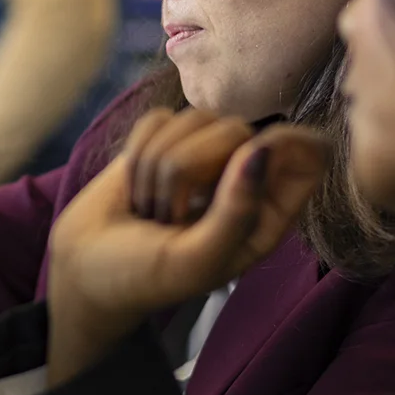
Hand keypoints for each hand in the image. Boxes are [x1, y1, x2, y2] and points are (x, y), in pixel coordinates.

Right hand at [46, 109, 326, 384]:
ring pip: (194, 118)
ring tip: (150, 208)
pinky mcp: (164, 139)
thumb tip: (262, 147)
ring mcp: (203, 154)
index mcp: (268, 212)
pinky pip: (159, 119)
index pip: (309, 155)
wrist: (85, 270)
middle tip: (168, 215)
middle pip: (238, 129)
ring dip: (157, 165)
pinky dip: (138, 151)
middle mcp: (243, 178)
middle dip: (188, 167)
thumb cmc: (146, 277)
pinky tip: (135, 188)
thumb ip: (237, 210)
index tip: (248, 154)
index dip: (287, 144)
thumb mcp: (198, 259)